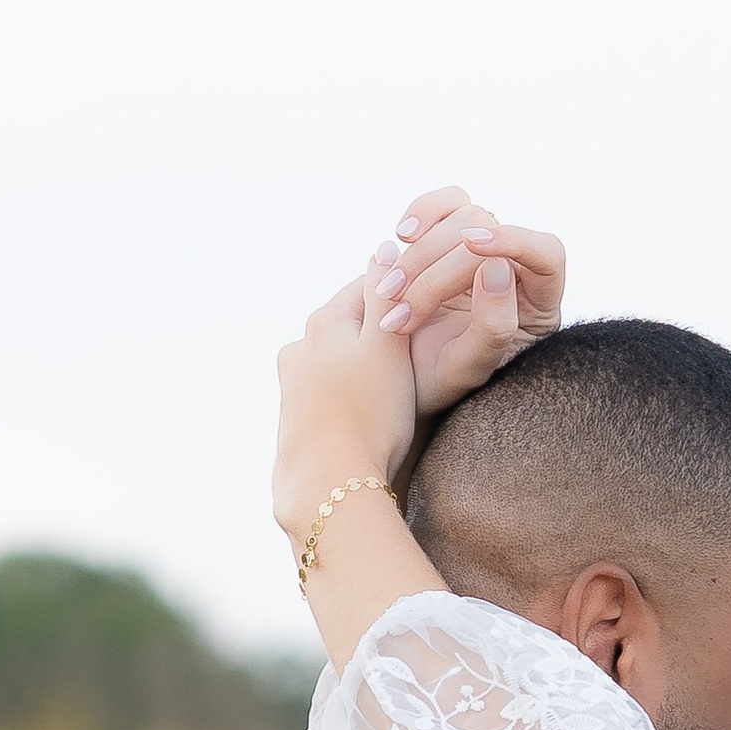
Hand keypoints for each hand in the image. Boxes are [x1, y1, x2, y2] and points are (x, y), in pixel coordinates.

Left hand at [273, 270, 419, 545]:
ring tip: (398, 383)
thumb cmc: (370, 413)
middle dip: (384, 329)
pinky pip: (331, 390)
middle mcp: (300, 345)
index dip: (408, 290)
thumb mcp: (388, 344)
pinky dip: (352, 392)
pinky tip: (369, 410)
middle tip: (423, 344)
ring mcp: (293, 382)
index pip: (371, 286)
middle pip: (353, 322)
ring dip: (366, 362)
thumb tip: (384, 247)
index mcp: (324, 320)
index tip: (437, 302)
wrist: (330, 482)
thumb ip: (387, 294)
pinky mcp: (295, 416)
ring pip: (340, 357)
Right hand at [368, 183, 566, 423]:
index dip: (514, 240)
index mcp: (538, 305)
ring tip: (388, 293)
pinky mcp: (451, 237)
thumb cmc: (439, 384)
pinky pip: (445, 204)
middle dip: (436, 271)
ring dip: (419, 253)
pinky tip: (400, 238)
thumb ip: (492, 328)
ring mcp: (483, 250)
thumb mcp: (465, 370)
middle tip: (398, 309)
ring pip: (465, 215)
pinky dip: (421, 213)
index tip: (470, 246)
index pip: (547, 253)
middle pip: (491, 235)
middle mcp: (516, 270)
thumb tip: (496, 268)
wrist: (397, 377)